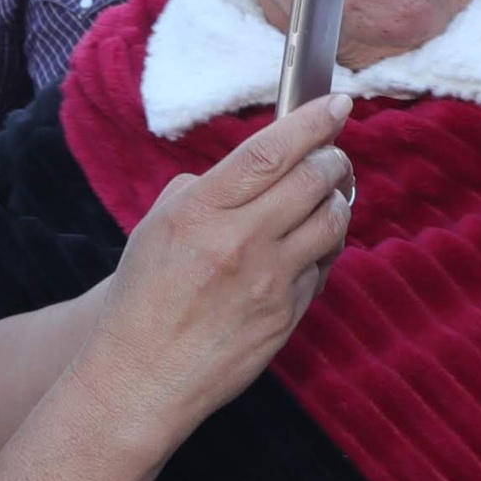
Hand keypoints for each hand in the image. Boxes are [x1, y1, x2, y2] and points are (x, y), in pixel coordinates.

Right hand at [82, 93, 355, 444]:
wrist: (142, 377)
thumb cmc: (143, 299)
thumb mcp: (157, 227)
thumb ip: (204, 189)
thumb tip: (254, 167)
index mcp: (202, 210)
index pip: (272, 150)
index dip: (313, 121)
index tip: (337, 103)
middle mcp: (240, 241)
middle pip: (314, 179)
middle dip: (333, 159)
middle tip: (334, 154)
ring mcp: (269, 280)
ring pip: (332, 221)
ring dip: (338, 200)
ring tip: (328, 196)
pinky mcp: (287, 315)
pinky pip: (322, 268)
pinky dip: (323, 249)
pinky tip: (309, 247)